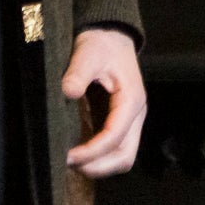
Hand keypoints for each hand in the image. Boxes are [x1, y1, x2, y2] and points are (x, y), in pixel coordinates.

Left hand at [62, 27, 146, 176]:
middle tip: (69, 163)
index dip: (92, 151)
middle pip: (125, 156)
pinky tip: (80, 155)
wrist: (111, 37)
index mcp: (131, 100)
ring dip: (100, 166)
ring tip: (73, 162)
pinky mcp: (124, 123)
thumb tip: (69, 92)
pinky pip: (117, 150)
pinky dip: (101, 158)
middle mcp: (136, 115)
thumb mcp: (89, 52)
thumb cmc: (101, 45)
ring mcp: (132, 121)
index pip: (115, 137)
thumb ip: (78, 71)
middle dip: (98, 166)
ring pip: (123, 156)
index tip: (69, 156)